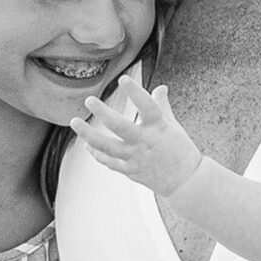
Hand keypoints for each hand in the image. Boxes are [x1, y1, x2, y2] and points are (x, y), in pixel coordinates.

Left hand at [72, 78, 204, 196]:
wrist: (186, 181)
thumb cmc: (180, 149)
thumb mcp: (173, 125)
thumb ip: (162, 105)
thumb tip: (161, 87)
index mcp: (159, 127)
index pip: (147, 106)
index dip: (136, 92)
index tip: (123, 79)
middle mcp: (146, 142)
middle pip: (120, 127)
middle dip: (103, 113)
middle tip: (89, 100)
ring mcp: (136, 158)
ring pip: (108, 147)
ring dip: (89, 134)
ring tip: (74, 122)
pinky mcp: (131, 171)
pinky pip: (109, 162)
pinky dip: (97, 153)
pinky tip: (87, 144)